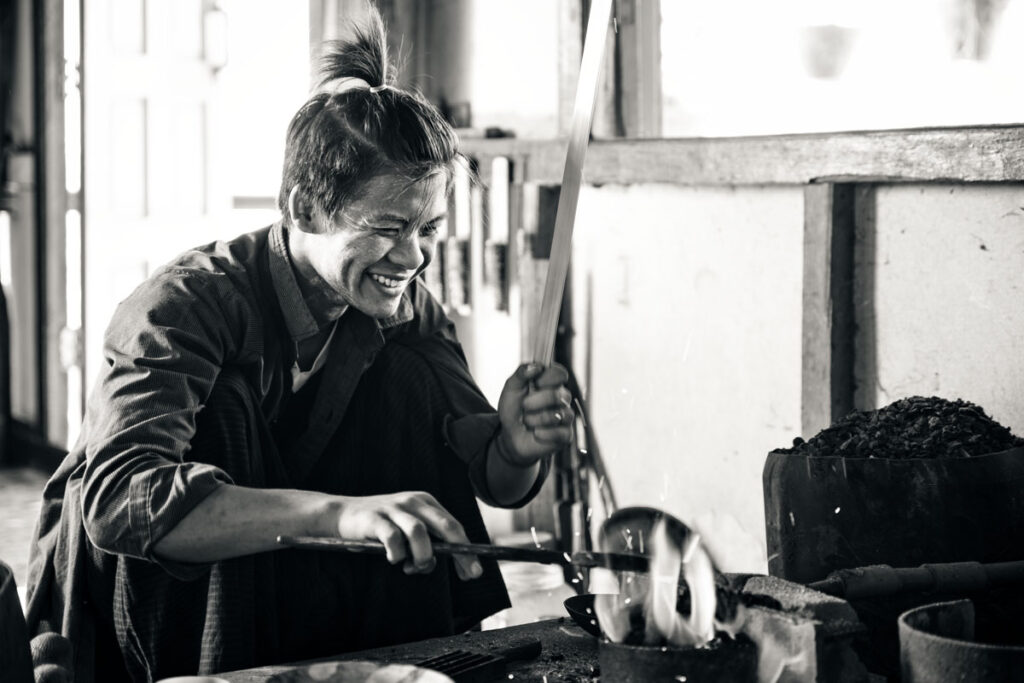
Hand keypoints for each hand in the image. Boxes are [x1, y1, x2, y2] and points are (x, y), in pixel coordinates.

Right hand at [331, 491, 482, 579]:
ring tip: (415, 566)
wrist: (341, 515)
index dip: (466, 549)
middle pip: (445, 525)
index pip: (453, 526)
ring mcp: (394, 509)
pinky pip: (392, 538)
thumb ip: (423, 544)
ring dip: (423, 555)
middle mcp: (413, 502)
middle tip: (468, 573)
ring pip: (419, 532)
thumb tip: (434, 564)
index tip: (474, 572)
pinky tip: (394, 559)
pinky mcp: (374, 518)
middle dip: (460, 552)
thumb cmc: (379, 527)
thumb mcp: (406, 531)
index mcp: (425, 503)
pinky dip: (397, 553)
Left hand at [496, 363, 573, 464]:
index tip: (535, 383)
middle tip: (524, 406)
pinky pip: (560, 433)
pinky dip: (543, 434)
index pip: (560, 374)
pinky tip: (535, 433)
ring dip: (536, 419)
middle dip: (536, 401)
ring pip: (558, 415)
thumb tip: (536, 366)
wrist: (510, 435)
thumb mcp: (511, 389)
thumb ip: (521, 374)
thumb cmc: (513, 410)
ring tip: (528, 421)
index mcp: (550, 383)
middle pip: (559, 394)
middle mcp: (561, 398)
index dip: (548, 378)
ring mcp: (565, 417)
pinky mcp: (566, 435)